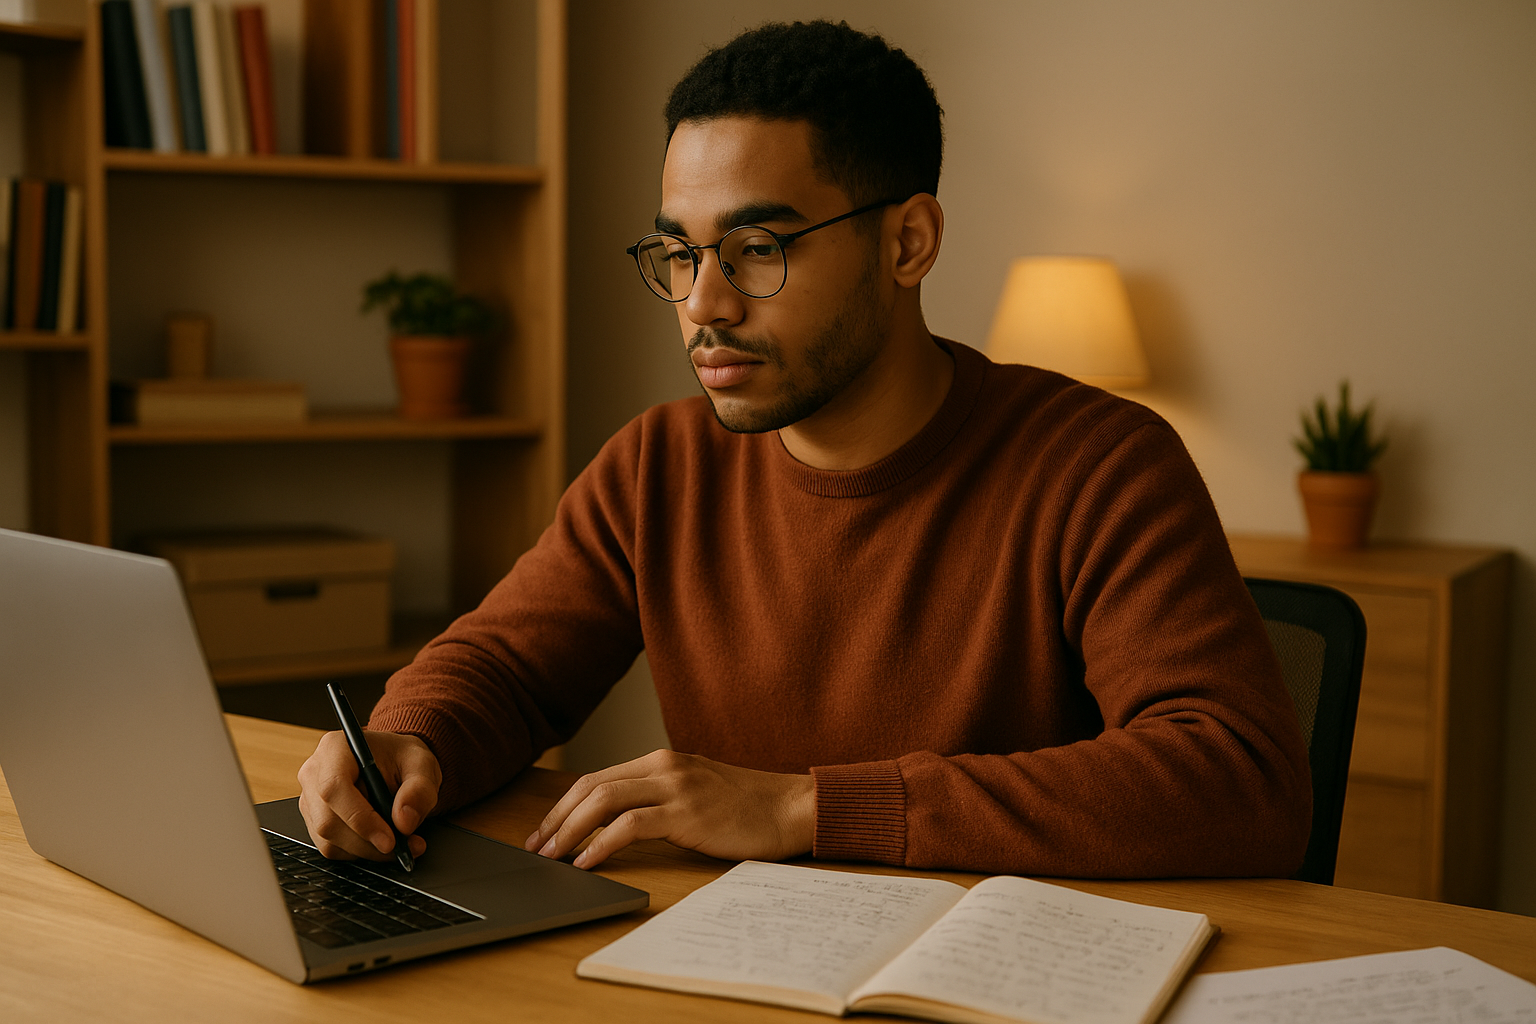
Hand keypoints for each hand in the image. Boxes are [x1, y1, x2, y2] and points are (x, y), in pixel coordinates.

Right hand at [297, 729, 440, 861]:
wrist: (394, 763)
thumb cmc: (402, 758)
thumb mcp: (422, 764)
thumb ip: (419, 789)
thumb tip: (404, 822)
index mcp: (336, 747)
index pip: (334, 787)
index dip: (360, 818)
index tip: (389, 839)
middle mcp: (315, 772)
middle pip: (328, 820)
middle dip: (368, 842)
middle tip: (403, 846)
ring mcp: (310, 798)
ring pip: (328, 839)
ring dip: (367, 850)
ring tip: (401, 844)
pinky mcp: (314, 819)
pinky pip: (330, 847)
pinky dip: (359, 852)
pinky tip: (380, 842)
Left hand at [524, 749, 814, 869]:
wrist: (792, 807)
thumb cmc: (748, 807)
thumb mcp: (696, 792)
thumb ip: (660, 798)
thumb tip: (615, 826)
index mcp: (662, 760)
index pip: (597, 778)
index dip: (563, 806)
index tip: (545, 832)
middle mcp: (664, 766)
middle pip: (590, 786)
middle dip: (556, 819)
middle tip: (536, 848)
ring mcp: (675, 787)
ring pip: (603, 801)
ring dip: (569, 831)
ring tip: (552, 857)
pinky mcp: (687, 813)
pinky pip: (629, 826)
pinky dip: (601, 844)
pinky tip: (587, 862)